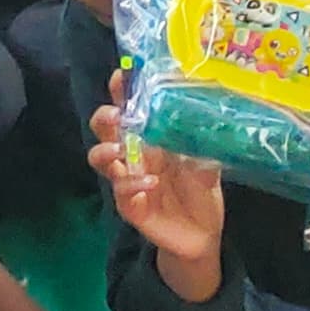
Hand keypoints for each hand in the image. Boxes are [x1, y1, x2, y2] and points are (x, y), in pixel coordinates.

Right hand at [89, 100, 224, 276]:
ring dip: (106, 152)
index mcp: (149, 138)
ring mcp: (128, 180)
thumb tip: (209, 118)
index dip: (121, 91)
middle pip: (103, 129)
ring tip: (120, 151)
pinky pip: (121, 194)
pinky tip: (150, 186)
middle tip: (117, 116)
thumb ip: (203, 144)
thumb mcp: (207, 163)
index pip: (129, 108)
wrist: (203, 235)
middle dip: (104, 117)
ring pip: (100, 160)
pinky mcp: (130, 207)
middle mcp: (133, 155)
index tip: (121, 75)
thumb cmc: (200, 192)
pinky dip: (132, 187)